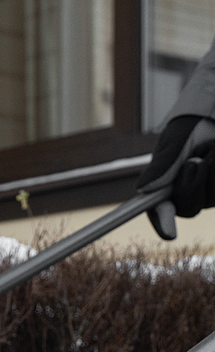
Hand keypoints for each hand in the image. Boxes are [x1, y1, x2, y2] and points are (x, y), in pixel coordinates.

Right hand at [137, 115, 214, 238]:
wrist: (211, 118)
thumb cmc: (189, 128)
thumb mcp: (173, 142)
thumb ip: (162, 165)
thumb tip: (143, 189)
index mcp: (161, 190)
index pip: (159, 211)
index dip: (163, 223)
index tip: (170, 234)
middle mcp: (183, 197)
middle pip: (189, 208)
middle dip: (194, 186)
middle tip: (197, 160)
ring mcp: (205, 196)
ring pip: (211, 199)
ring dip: (213, 171)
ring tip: (211, 148)